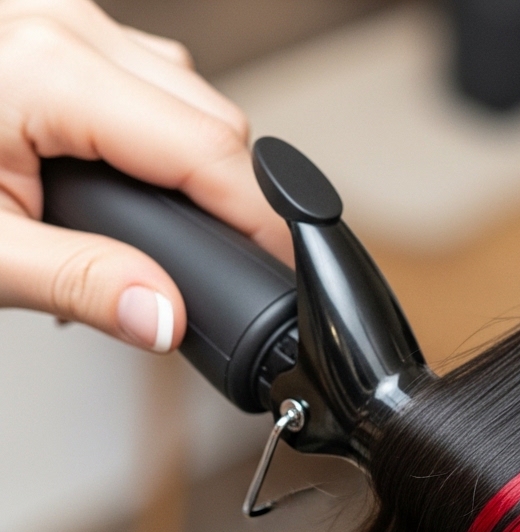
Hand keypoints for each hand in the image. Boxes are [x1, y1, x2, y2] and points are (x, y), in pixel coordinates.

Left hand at [0, 0, 290, 350]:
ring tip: (176, 226)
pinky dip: (159, 130)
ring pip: (183, 86)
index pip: (206, 146)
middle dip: (234, 192)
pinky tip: (134, 175)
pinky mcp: (44, 26)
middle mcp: (56, 21)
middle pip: (210, 111)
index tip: (282, 265)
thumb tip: (165, 319)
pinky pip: (141, 72)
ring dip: (199, 157)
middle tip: (230, 261)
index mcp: (42, 69)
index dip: (259, 216)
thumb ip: (81, 285)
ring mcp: (52, 14)